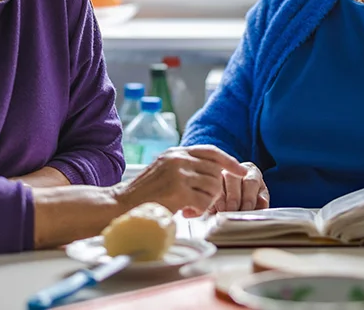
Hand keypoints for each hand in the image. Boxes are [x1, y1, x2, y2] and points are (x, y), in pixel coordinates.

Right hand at [114, 145, 246, 217]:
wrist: (122, 204)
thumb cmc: (145, 194)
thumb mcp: (166, 171)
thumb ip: (187, 167)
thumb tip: (216, 172)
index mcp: (176, 152)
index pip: (211, 151)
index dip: (229, 161)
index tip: (242, 171)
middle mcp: (178, 159)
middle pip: (215, 172)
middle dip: (213, 191)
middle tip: (198, 202)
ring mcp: (178, 173)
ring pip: (212, 187)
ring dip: (205, 202)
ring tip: (188, 206)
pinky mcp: (178, 190)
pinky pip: (204, 202)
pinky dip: (198, 211)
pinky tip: (185, 212)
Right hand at [210, 162, 268, 212]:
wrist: (233, 208)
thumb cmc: (248, 204)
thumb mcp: (258, 203)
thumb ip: (261, 203)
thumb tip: (263, 202)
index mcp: (252, 172)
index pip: (251, 182)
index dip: (249, 197)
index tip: (247, 209)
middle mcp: (236, 169)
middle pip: (233, 179)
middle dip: (234, 197)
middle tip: (233, 211)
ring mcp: (220, 173)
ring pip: (219, 181)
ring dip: (221, 198)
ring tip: (223, 211)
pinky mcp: (207, 180)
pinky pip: (207, 187)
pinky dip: (211, 199)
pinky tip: (213, 209)